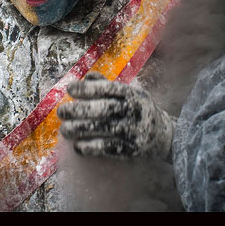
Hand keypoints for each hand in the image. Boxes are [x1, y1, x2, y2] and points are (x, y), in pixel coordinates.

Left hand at [57, 72, 175, 161]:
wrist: (162, 135)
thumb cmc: (138, 109)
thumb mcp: (129, 93)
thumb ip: (107, 85)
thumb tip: (86, 76)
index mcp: (132, 94)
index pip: (108, 89)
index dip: (88, 88)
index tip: (70, 89)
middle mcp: (134, 111)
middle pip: (104, 109)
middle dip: (80, 110)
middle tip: (62, 111)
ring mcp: (134, 131)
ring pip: (104, 129)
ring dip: (81, 130)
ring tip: (65, 129)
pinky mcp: (132, 149)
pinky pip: (109, 148)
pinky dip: (92, 147)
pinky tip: (78, 146)